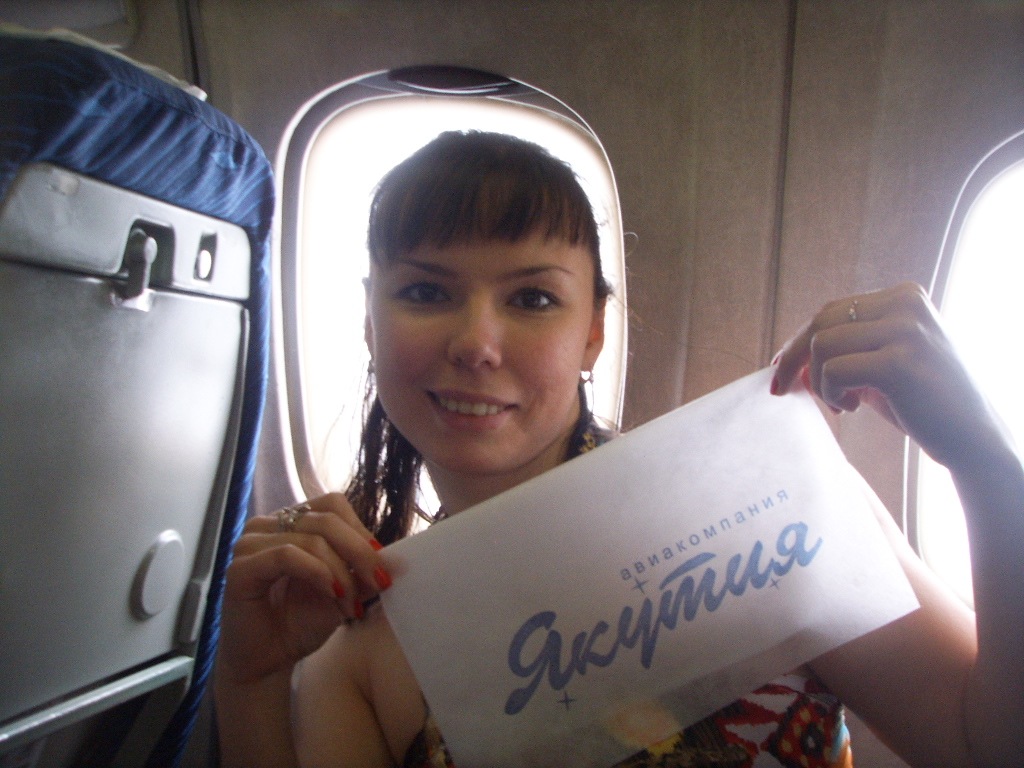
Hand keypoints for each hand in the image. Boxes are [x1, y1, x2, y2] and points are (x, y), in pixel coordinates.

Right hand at [216, 492, 391, 685]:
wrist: (269, 662)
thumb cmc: (300, 624)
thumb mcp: (343, 591)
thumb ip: (364, 571)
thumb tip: (400, 559)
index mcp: (291, 522)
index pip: (332, 506)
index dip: (362, 531)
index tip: (383, 565)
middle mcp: (267, 525)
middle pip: (325, 519)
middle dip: (359, 552)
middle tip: (379, 582)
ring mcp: (249, 544)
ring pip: (310, 539)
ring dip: (341, 572)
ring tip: (351, 603)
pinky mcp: (239, 569)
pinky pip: (286, 555)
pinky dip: (317, 572)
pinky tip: (332, 593)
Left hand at [771, 282, 1009, 473]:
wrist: (971, 437)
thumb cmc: (922, 402)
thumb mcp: (880, 364)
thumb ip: (842, 352)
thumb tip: (786, 358)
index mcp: (904, 296)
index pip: (832, 310)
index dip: (800, 341)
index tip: (782, 369)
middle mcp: (906, 303)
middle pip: (821, 321)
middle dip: (795, 358)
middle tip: (786, 390)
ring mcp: (905, 329)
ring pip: (822, 344)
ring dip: (818, 380)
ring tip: (842, 403)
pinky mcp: (899, 362)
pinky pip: (834, 370)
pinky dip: (830, 392)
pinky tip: (851, 407)